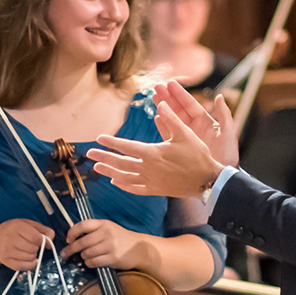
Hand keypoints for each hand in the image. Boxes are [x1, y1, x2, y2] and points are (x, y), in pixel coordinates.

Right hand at [0, 219, 54, 271]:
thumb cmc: (14, 230)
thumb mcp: (29, 224)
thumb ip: (44, 230)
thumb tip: (50, 241)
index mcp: (17, 227)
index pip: (35, 237)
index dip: (42, 241)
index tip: (42, 241)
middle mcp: (10, 239)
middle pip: (33, 249)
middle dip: (36, 248)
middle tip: (32, 245)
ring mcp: (7, 251)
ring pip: (29, 258)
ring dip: (33, 255)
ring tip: (28, 250)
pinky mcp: (7, 261)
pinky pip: (24, 267)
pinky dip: (30, 264)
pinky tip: (28, 258)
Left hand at [61, 219, 141, 269]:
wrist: (139, 248)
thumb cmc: (121, 239)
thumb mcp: (109, 228)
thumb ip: (94, 230)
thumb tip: (73, 237)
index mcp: (104, 224)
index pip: (83, 225)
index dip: (72, 232)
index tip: (68, 239)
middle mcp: (107, 233)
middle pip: (82, 242)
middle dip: (71, 249)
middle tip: (65, 253)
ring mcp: (110, 246)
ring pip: (86, 253)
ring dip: (83, 257)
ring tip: (87, 256)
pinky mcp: (113, 258)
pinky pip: (93, 262)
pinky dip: (90, 263)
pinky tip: (93, 262)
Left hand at [89, 99, 223, 198]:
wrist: (206, 180)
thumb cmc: (197, 155)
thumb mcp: (185, 133)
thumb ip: (171, 118)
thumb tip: (160, 104)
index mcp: (153, 153)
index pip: (126, 147)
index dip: (111, 142)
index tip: (99, 139)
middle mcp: (148, 168)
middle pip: (120, 163)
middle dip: (103, 157)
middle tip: (89, 153)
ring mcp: (151, 181)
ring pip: (124, 177)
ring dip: (109, 172)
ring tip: (97, 168)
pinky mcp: (156, 190)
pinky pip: (135, 189)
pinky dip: (123, 185)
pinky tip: (116, 182)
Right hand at [153, 80, 238, 167]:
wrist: (219, 177)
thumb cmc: (228, 156)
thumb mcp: (228, 134)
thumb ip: (224, 115)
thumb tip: (220, 96)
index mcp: (205, 121)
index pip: (190, 104)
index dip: (179, 93)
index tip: (169, 83)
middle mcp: (194, 127)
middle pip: (178, 108)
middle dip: (167, 97)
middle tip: (156, 87)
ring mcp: (186, 137)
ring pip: (172, 118)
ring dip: (163, 108)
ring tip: (153, 97)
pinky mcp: (180, 147)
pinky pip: (169, 133)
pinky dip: (163, 125)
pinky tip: (156, 117)